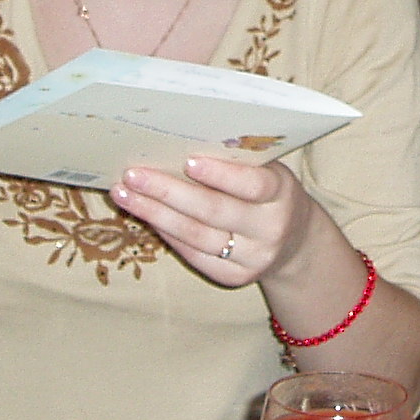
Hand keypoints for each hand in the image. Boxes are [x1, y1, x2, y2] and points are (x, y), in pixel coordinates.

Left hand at [108, 154, 312, 285]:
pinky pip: (194, 255)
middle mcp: (271, 229)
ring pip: (196, 236)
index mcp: (282, 194)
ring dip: (155, 214)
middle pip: (214, 211)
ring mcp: (254, 258)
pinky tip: (145, 215)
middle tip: (133, 174)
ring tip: (124, 194)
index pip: (252, 185)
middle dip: (169, 192)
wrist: (295, 240)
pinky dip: (166, 233)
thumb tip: (177, 141)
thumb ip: (236, 160)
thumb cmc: (269, 191)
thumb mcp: (267, 170)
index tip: (188, 161)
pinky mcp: (236, 278)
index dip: (221, 175)